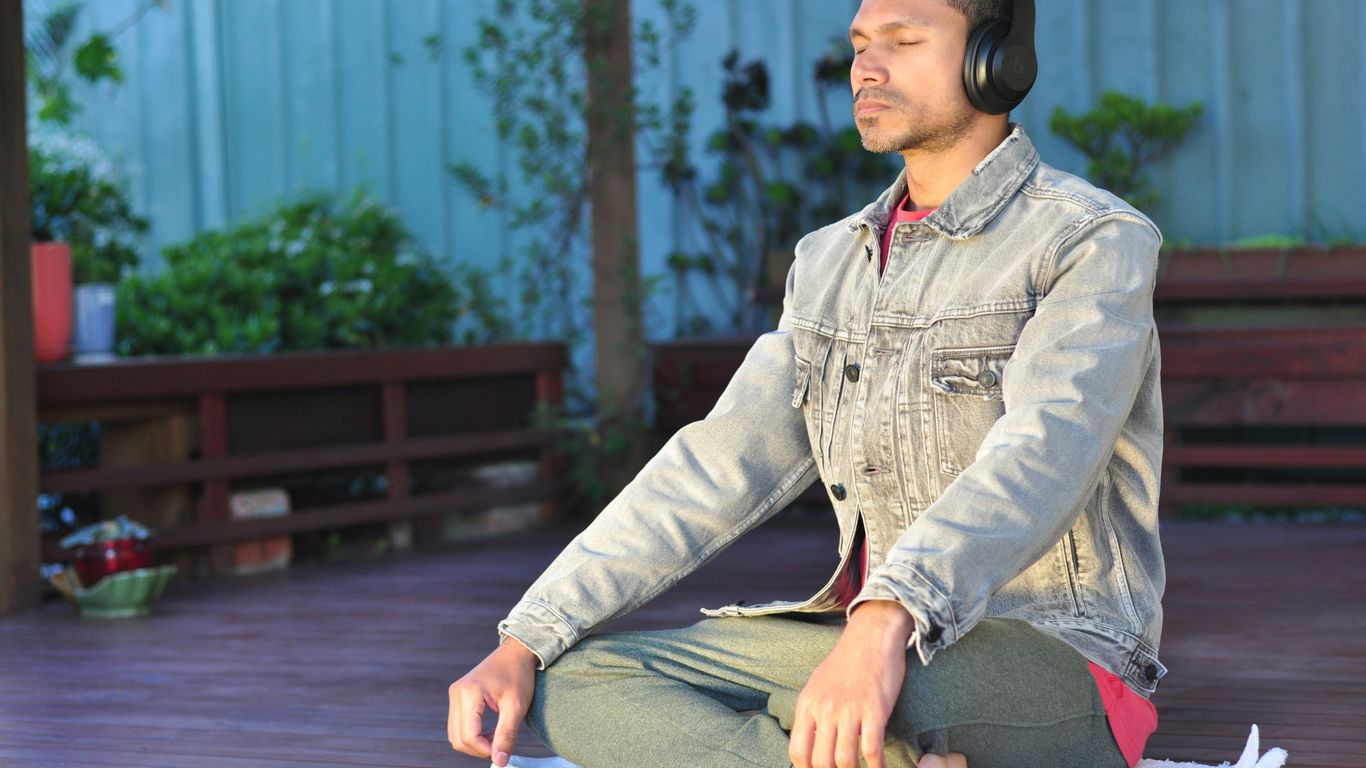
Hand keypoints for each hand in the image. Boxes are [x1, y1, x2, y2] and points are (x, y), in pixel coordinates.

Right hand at [448, 637, 538, 766]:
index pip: (468, 736)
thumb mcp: (517, 707)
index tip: (502, 750)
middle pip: (458, 739)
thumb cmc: (519, 675)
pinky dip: (471, 734)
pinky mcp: (457, 696)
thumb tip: (499, 762)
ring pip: (455, 735)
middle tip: (500, 745)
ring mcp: (455, 694)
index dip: (485, 749)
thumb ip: (506, 735)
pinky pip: (457, 725)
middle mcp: (456, 693)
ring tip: (496, 736)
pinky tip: (489, 730)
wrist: (516, 652)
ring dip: (474, 743)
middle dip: (478, 749)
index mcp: (469, 694)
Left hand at [788, 600, 914, 767]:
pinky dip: (877, 767)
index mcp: (808, 704)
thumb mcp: (818, 685)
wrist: (871, 636)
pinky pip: (872, 749)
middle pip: (820, 761)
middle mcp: (825, 708)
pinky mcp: (874, 709)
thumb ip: (813, 714)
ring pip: (844, 760)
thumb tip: (811, 743)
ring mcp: (849, 709)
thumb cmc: (846, 662)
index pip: (798, 751)